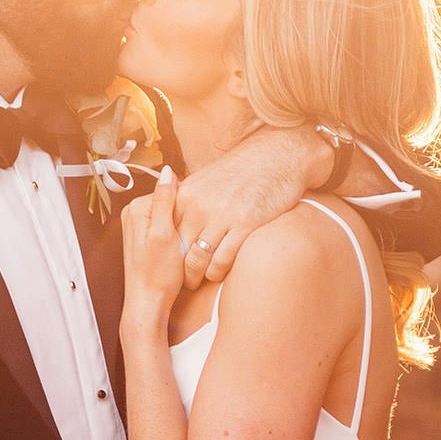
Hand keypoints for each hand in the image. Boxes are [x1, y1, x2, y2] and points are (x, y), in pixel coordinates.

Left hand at [121, 165, 189, 327]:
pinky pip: (170, 228)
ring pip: (172, 216)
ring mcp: (141, 228)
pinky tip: (188, 247)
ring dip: (185, 226)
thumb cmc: (157, 275)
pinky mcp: (149, 240)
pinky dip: (180, 235)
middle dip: (186, 215)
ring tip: (193, 240)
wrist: (149, 304)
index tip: (204, 213)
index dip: (190, 203)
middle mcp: (135, 215)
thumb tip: (168, 170)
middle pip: (170, 203)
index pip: (169, 191)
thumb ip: (164, 201)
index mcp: (136, 209)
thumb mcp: (163, 234)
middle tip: (200, 229)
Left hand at [171, 120, 331, 282]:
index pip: (166, 231)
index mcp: (186, 194)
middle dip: (177, 269)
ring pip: (197, 259)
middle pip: (178, 248)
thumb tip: (172, 217)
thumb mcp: (205, 179)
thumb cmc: (241, 170)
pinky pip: (222, 259)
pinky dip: (217, 272)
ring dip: (196, 276)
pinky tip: (218, 274)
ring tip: (198, 282)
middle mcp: (198, 206)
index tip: (168, 263)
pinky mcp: (244, 225)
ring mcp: (221, 216)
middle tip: (181, 280)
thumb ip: (187, 199)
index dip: (166, 251)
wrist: (274, 157)